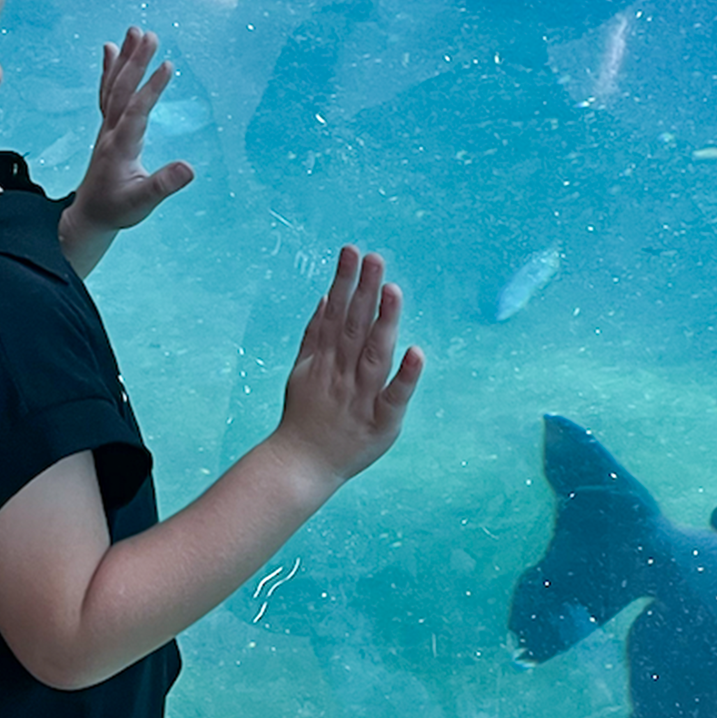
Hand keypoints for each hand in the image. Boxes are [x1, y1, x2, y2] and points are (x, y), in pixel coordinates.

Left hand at [61, 28, 194, 272]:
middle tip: (149, 35)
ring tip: (134, 32)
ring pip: (114, 85)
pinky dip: (110, 69)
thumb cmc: (118, 209)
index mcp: (121, 145)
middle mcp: (111, 130)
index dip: (152, 88)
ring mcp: (107, 126)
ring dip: (125, 58)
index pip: (137, 111)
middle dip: (136, 61)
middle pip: (122, 89)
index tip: (168, 65)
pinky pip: (108, 91)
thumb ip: (164, 184)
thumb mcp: (143, 202)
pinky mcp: (108, 126)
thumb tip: (190, 168)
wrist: (90, 214)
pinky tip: (112, 50)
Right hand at [274, 247, 423, 485]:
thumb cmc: (305, 417)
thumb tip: (327, 298)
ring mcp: (361, 397)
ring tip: (393, 290)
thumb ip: (313, 335)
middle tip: (374, 257)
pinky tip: (416, 352)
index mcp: (326, 360)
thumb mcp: (302, 371)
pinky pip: (394, 397)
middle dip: (364, 290)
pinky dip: (405, 376)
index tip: (352, 252)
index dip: (345, 282)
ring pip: (374, 354)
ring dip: (383, 322)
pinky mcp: (381, 422)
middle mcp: (342, 373)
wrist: (300, 465)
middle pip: (354, 327)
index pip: (337, 314)